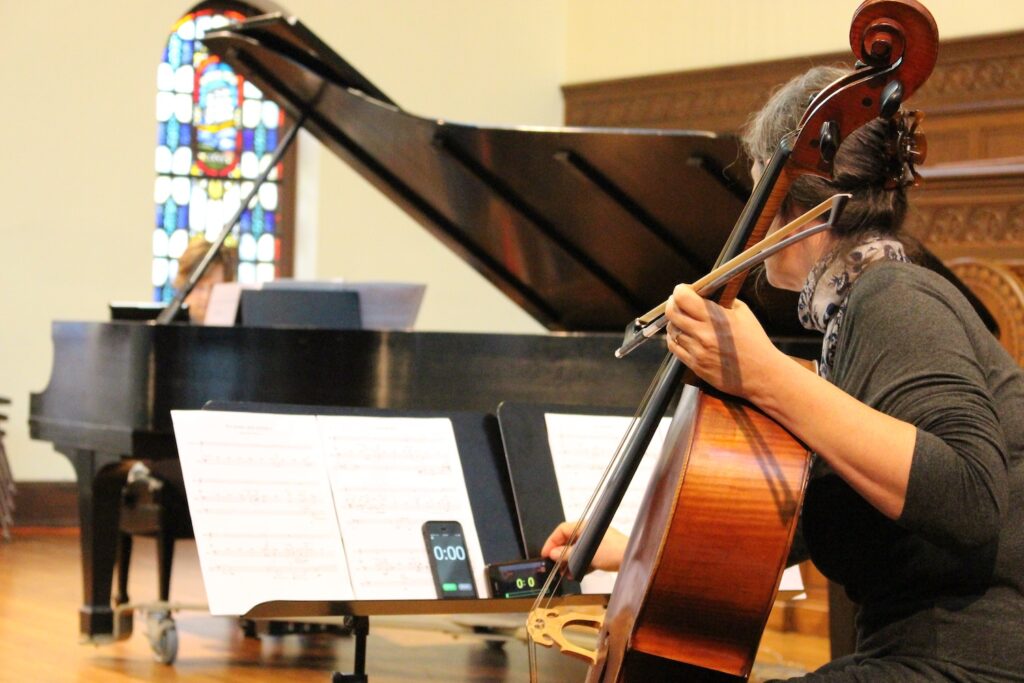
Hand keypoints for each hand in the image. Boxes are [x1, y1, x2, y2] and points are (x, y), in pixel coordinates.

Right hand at [541, 521, 627, 572]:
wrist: (634, 560)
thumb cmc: (614, 552)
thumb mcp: (587, 554)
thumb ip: (568, 554)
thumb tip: (553, 554)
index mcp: (585, 527)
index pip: (562, 530)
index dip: (551, 541)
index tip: (545, 554)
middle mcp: (589, 533)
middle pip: (568, 541)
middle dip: (560, 554)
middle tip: (553, 566)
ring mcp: (596, 543)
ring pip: (576, 551)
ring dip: (569, 562)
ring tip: (563, 573)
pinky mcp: (601, 554)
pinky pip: (585, 558)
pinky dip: (579, 566)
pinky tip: (574, 575)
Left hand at [664, 284, 784, 400]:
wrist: (762, 374)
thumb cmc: (756, 343)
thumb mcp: (744, 313)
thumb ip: (724, 300)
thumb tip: (706, 293)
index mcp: (715, 318)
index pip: (683, 298)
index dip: (680, 290)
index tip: (683, 289)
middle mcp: (703, 334)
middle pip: (672, 313)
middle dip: (673, 303)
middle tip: (678, 301)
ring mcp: (697, 351)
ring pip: (672, 330)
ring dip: (674, 321)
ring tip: (683, 319)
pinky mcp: (695, 365)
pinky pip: (674, 347)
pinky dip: (674, 338)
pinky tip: (682, 334)